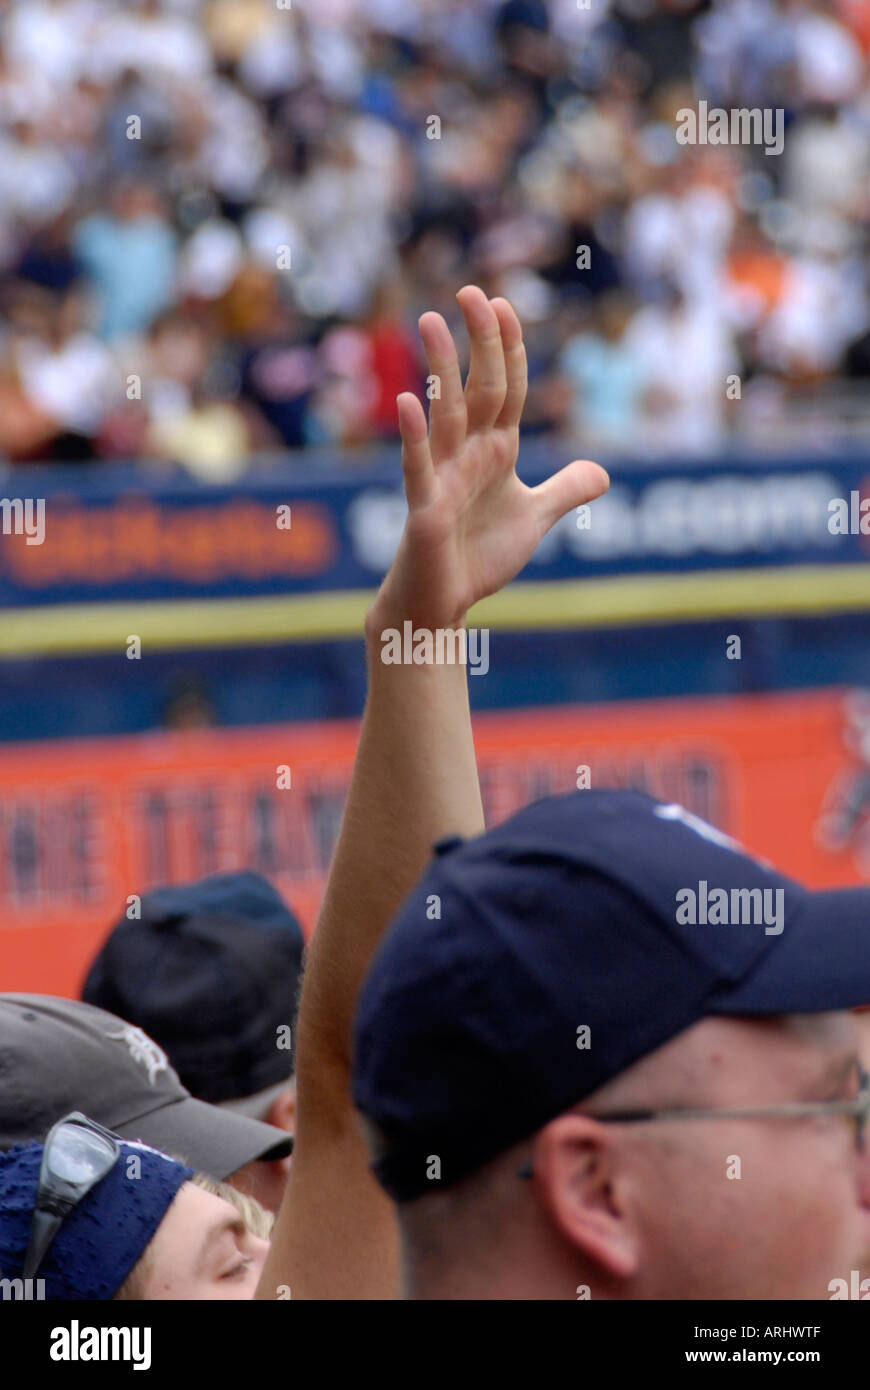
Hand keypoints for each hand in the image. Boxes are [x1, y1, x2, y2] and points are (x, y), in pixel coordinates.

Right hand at [370, 285, 608, 632]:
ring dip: (439, 369)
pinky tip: (409, 404)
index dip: (510, 349)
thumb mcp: (534, 519)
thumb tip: (603, 472)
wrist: (441, 602)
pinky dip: (414, 437)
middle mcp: (467, 454)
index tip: (505, 304)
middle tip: (471, 291)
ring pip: (445, 414)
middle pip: (478, 388)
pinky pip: (418, 467)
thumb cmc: (478, 556)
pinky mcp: (424, 508)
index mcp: (496, 451)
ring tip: (430, 321)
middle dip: (478, 342)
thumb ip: (564, 491)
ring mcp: (442, 477)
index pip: (508, 389)